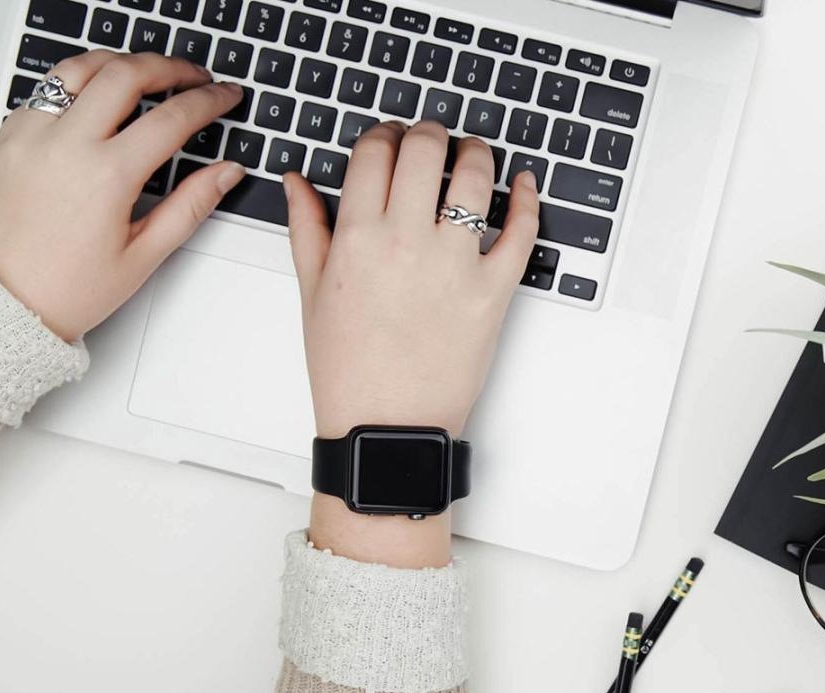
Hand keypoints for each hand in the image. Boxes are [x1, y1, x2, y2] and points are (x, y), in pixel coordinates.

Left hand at [0, 50, 246, 339]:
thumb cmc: (60, 290)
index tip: (224, 96)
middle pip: (126, 73)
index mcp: (106, 176)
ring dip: (119, 63)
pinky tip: (94, 101)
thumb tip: (225, 173)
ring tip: (143, 73)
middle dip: (169, 67)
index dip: (208, 100)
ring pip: (79, 69)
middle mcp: (65, 145)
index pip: (172, 117)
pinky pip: (45, 92)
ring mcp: (30, 136)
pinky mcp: (5, 138)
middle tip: (192, 76)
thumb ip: (190, 206)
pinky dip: (77, 85)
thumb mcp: (141, 256)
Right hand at [284, 121, 536, 567]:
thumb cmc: (348, 369)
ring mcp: (455, 265)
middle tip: (431, 138)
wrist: (387, 427)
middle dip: (428, 132)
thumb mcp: (312, 294)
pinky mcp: (495, 291)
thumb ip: (307, 227)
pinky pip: (522, 231)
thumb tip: (297, 181)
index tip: (389, 139)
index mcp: (357, 238)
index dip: (383, 134)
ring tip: (472, 154)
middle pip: (425, 150)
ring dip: (476, 153)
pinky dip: (527, 199)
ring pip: (475, 178)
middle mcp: (407, 242)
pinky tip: (523, 184)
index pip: (375, 152)